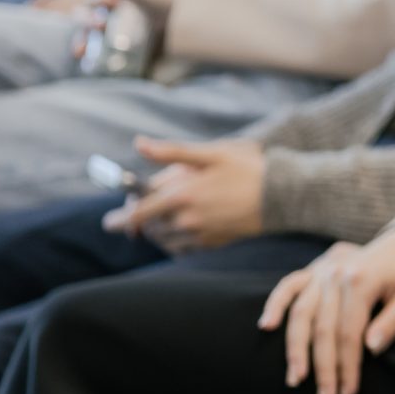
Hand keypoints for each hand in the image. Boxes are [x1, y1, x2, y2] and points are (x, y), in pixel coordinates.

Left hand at [102, 138, 263, 251]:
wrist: (284, 195)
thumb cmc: (248, 168)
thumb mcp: (211, 152)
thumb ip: (171, 151)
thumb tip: (139, 144)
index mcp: (183, 195)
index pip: (139, 213)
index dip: (121, 219)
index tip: (110, 222)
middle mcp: (188, 219)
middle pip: (149, 228)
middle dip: (139, 220)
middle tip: (140, 208)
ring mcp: (202, 234)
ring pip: (164, 240)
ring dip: (155, 231)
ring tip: (159, 219)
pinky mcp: (215, 242)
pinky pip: (182, 249)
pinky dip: (173, 242)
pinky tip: (178, 230)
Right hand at [258, 219, 394, 393]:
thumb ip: (394, 320)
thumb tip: (370, 350)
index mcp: (362, 280)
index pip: (349, 334)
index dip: (347, 367)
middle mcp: (336, 274)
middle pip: (323, 330)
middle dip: (323, 370)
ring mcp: (322, 270)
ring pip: (301, 314)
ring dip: (296, 350)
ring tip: (295, 380)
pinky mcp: (314, 269)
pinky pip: (288, 285)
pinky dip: (275, 304)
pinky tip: (266, 326)